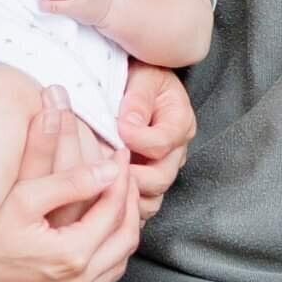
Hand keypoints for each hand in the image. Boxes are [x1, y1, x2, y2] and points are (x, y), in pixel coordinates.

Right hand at [0, 97, 138, 281]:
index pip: (114, 213)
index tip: (121, 158)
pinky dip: (97, 261)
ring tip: (110, 204)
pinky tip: (85, 240)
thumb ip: (71, 180)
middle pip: (123, 244)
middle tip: (122, 178)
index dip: (121, 182)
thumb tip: (112, 166)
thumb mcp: (22, 196)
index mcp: (70, 257)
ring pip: (111, 271)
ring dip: (116, 236)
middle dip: (127, 207)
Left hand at [115, 65, 194, 215]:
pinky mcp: (147, 182)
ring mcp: (162, 169)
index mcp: (179, 123)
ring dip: (127, 195)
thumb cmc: (140, 75)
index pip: (162, 144)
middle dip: (130, 175)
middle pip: (160, 178)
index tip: (118, 129)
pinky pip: (140, 205)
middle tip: (104, 165)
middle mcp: (176, 151)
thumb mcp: (143, 77)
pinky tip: (103, 197)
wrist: (135, 80)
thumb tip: (127, 127)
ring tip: (102, 183)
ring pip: (152, 199)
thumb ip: (138, 100)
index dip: (138, 140)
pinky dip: (123, 206)